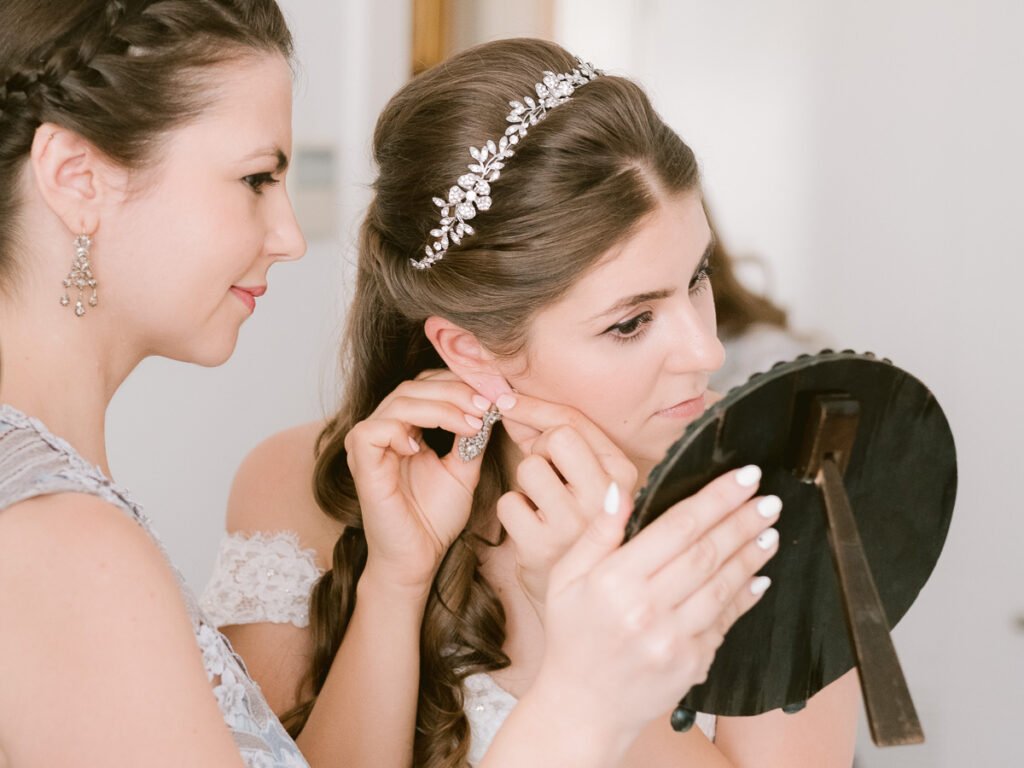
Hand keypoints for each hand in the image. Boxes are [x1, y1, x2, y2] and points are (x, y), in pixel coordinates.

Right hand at [344, 369, 491, 592]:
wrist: (418, 557)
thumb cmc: (435, 516)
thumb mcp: (464, 467)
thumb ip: (470, 435)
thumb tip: (489, 403)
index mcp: (405, 426)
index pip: (427, 385)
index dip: (459, 383)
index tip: (495, 394)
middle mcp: (383, 428)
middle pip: (415, 386)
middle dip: (456, 391)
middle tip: (487, 405)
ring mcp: (368, 443)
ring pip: (400, 401)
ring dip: (440, 407)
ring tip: (471, 424)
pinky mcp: (361, 462)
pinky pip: (374, 430)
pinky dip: (401, 430)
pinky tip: (422, 447)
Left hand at [494, 394, 636, 611]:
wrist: (584, 601)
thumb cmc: (581, 529)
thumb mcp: (588, 482)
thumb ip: (555, 441)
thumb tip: (510, 399)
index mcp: (624, 474)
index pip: (574, 422)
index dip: (535, 407)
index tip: (507, 400)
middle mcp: (607, 498)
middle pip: (555, 437)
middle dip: (539, 447)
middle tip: (545, 472)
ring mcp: (575, 524)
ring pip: (529, 467)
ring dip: (526, 484)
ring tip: (542, 506)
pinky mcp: (542, 547)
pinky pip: (508, 502)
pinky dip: (512, 512)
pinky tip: (530, 528)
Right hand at [533, 465, 780, 740]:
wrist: (582, 708)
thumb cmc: (572, 637)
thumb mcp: (566, 578)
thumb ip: (597, 533)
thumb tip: (624, 491)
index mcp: (615, 581)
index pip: (677, 527)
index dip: (715, 499)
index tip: (743, 477)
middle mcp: (647, 609)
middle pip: (707, 553)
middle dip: (742, 520)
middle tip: (767, 498)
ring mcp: (673, 640)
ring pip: (723, 586)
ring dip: (751, 554)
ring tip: (769, 529)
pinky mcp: (692, 664)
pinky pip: (725, 622)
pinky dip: (745, 596)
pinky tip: (759, 576)